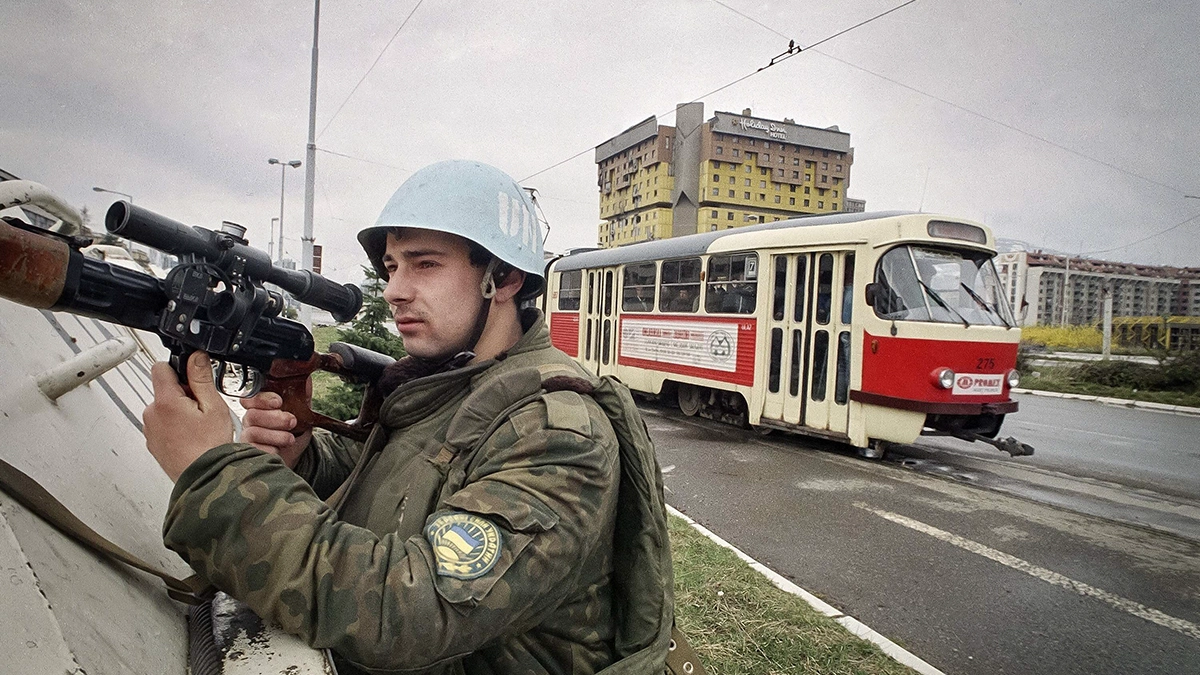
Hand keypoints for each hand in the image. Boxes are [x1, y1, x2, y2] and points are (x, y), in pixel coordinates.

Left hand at [144, 352, 234, 481]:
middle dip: (182, 393)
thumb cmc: (210, 447)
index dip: (178, 368)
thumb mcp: (214, 406)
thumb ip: (201, 378)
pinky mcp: (152, 443)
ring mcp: (150, 430)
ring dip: (179, 411)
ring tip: (199, 427)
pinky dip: (175, 426)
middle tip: (203, 409)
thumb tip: (195, 357)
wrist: (204, 478)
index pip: (160, 367)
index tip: (192, 378)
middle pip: (164, 389)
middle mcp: (151, 414)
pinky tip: (192, 437)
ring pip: (164, 408)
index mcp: (165, 401)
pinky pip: (162, 425)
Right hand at [238, 385, 312, 468]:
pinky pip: (254, 450)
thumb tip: (307, 378)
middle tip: (292, 421)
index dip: (263, 399)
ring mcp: (247, 438)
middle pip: (252, 415)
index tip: (279, 402)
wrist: (294, 456)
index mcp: (259, 407)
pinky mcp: (248, 454)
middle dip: (275, 418)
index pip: (251, 398)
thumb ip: (302, 396)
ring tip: (290, 438)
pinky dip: (270, 450)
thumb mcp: (302, 413)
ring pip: (252, 432)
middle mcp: (250, 421)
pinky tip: (279, 450)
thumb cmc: (294, 433)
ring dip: (275, 435)